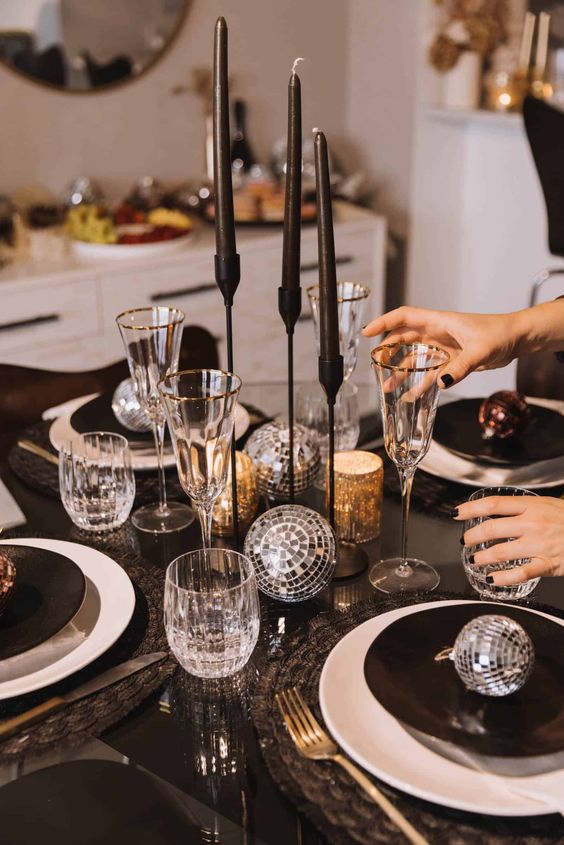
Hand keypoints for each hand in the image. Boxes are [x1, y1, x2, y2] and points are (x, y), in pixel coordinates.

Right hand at [362, 306, 525, 388]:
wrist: (517, 339)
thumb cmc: (500, 334)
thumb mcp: (480, 351)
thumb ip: (461, 367)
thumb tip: (440, 382)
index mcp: (440, 321)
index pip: (405, 317)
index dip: (384, 322)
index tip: (368, 332)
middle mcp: (437, 333)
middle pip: (404, 339)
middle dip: (388, 351)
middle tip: (375, 365)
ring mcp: (443, 347)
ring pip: (415, 358)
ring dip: (402, 371)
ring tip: (389, 387)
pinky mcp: (451, 360)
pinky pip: (431, 372)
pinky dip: (421, 383)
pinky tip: (412, 395)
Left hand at [456, 495, 563, 584]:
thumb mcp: (548, 504)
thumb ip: (524, 508)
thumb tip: (497, 510)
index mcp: (531, 506)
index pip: (493, 504)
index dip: (471, 509)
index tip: (457, 513)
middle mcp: (532, 523)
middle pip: (491, 528)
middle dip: (472, 537)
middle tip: (465, 541)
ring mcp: (539, 544)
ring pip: (501, 552)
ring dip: (482, 558)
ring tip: (475, 561)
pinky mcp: (547, 564)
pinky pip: (520, 573)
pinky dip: (502, 578)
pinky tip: (492, 579)